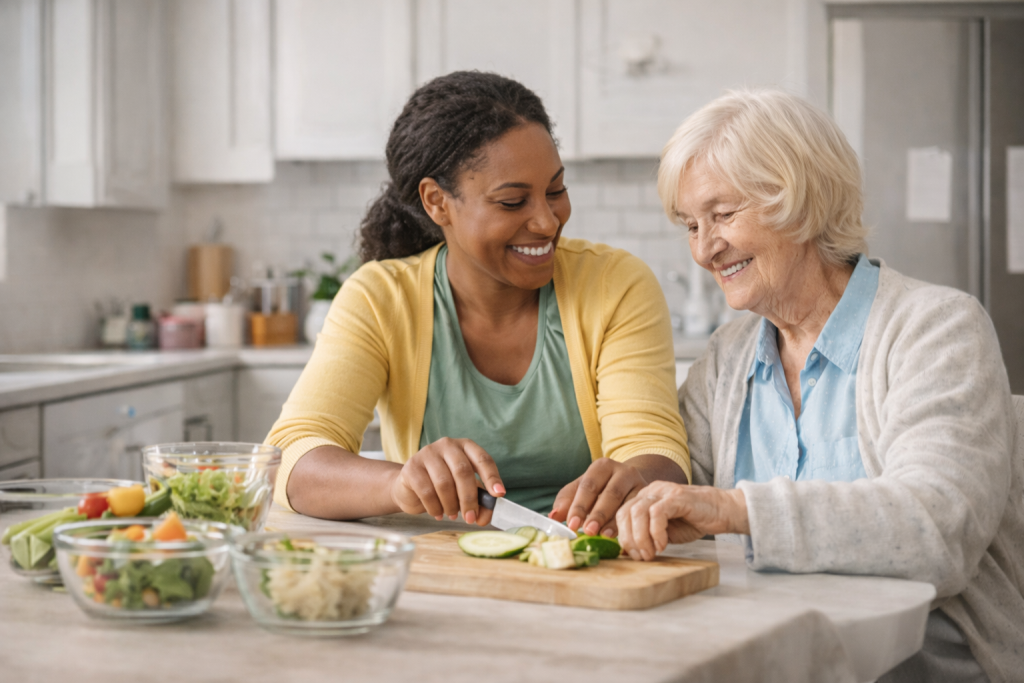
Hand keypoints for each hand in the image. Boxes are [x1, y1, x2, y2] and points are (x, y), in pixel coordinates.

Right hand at [388, 437, 504, 524]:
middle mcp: (447, 445)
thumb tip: (485, 518)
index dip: (492, 477)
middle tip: (471, 518)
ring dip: (451, 505)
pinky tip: (438, 513)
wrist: (410, 487)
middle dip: (469, 498)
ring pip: (444, 483)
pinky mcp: (411, 467)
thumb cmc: (443, 487)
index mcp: (465, 446)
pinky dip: (435, 508)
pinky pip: (426, 491)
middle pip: (463, 471)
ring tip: (451, 515)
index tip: (499, 494)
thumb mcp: (464, 491)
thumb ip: (478, 503)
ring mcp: (427, 453)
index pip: (483, 459)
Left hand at [549, 458, 647, 536]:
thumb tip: (553, 516)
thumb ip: (567, 500)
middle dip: (598, 514)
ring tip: (603, 536)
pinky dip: (628, 526)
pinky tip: (621, 537)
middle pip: (610, 493)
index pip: (589, 485)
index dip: (579, 505)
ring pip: (627, 504)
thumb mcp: (582, 489)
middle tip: (588, 530)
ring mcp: (639, 484)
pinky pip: (639, 513)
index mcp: (602, 466)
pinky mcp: (650, 498)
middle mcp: (623, 471)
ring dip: (614, 522)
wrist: (632, 483)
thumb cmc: (601, 488)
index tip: (572, 524)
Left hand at [615, 482, 748, 560]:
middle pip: (625, 513)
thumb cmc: (693, 521)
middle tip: (640, 557)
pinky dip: (655, 532)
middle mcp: (651, 491)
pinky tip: (663, 544)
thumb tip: (626, 552)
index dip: (622, 536)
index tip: (629, 555)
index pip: (621, 514)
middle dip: (629, 539)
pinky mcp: (676, 496)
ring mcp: (663, 492)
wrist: (722, 512)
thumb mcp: (663, 533)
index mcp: (644, 498)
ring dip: (640, 537)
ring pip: (637, 512)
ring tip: (651, 553)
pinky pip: (656, 513)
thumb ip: (645, 537)